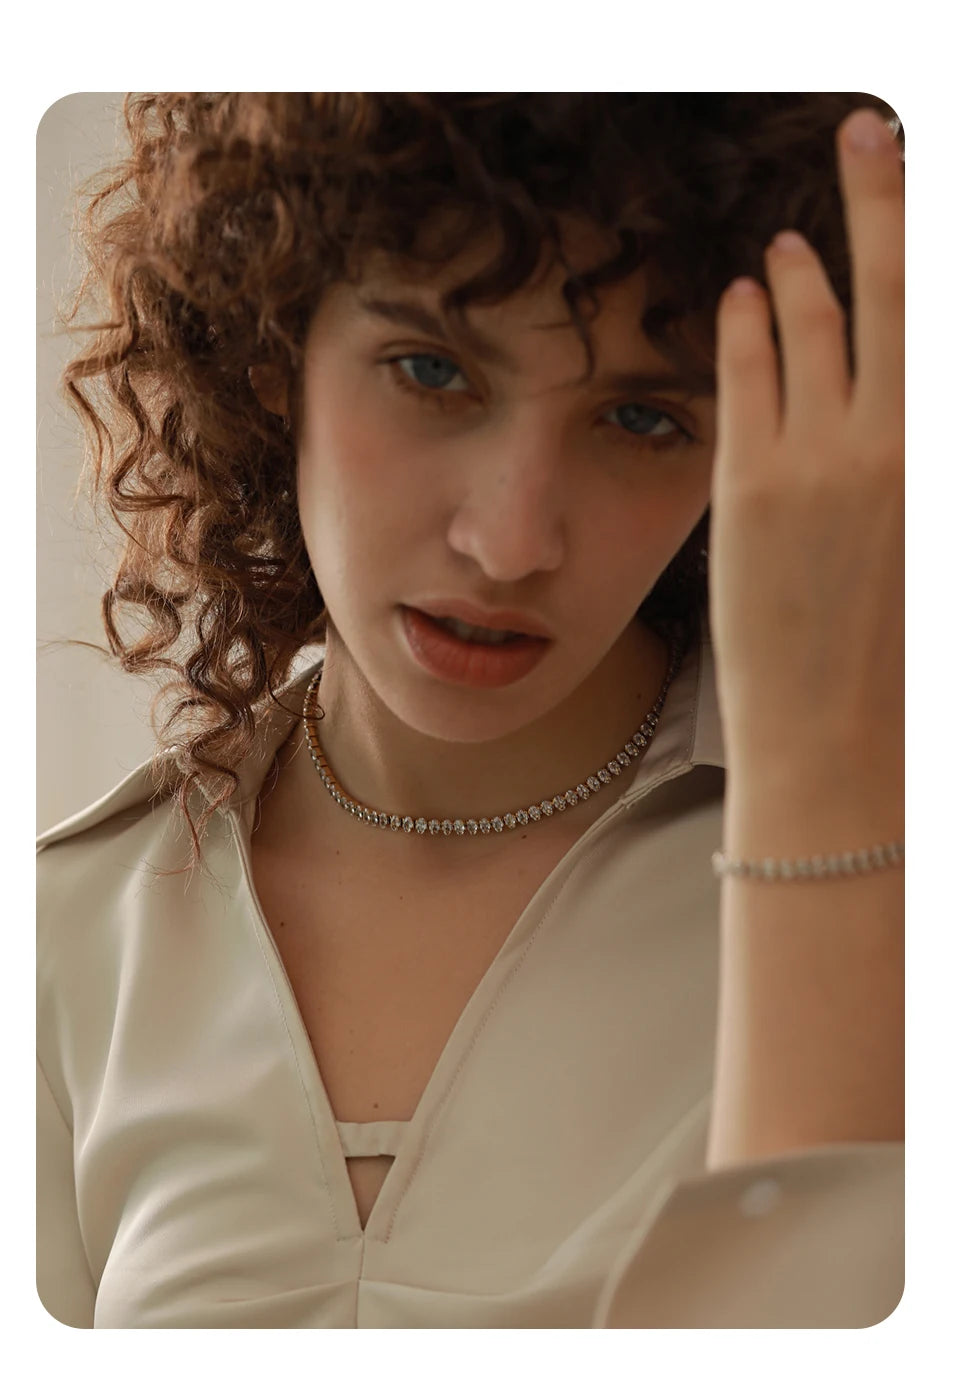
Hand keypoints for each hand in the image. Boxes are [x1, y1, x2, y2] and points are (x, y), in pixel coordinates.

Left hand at [707, 106, 903, 777]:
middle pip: (894, 284)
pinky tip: (748, 293)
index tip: (922, 178)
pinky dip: (752, 325)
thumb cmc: (898, 654)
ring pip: (817, 324)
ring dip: (807, 266)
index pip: (938, 314)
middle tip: (870, 128)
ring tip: (796, 236)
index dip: (927, 238)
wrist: (840, 736)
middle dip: (882, 195)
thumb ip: (912, 456)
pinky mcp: (751, 484)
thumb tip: (893, 389)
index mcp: (945, 453)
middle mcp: (901, 438)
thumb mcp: (926, 542)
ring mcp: (824, 456)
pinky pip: (750, 377)